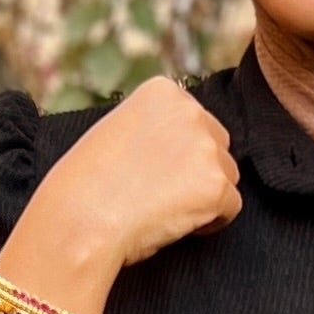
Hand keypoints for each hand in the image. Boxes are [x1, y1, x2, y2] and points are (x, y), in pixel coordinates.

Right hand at [0, 78, 240, 313]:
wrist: (82, 217)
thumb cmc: (88, 184)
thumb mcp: (118, 131)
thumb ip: (155, 128)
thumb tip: (181, 149)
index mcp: (163, 90)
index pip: (195, 121)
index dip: (178, 152)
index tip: (154, 171)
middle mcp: (190, 111)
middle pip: (218, 145)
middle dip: (198, 170)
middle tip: (161, 194)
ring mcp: (206, 148)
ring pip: (227, 176)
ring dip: (205, 194)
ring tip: (165, 208)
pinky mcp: (217, 186)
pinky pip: (231, 208)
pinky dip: (211, 221)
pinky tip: (175, 223)